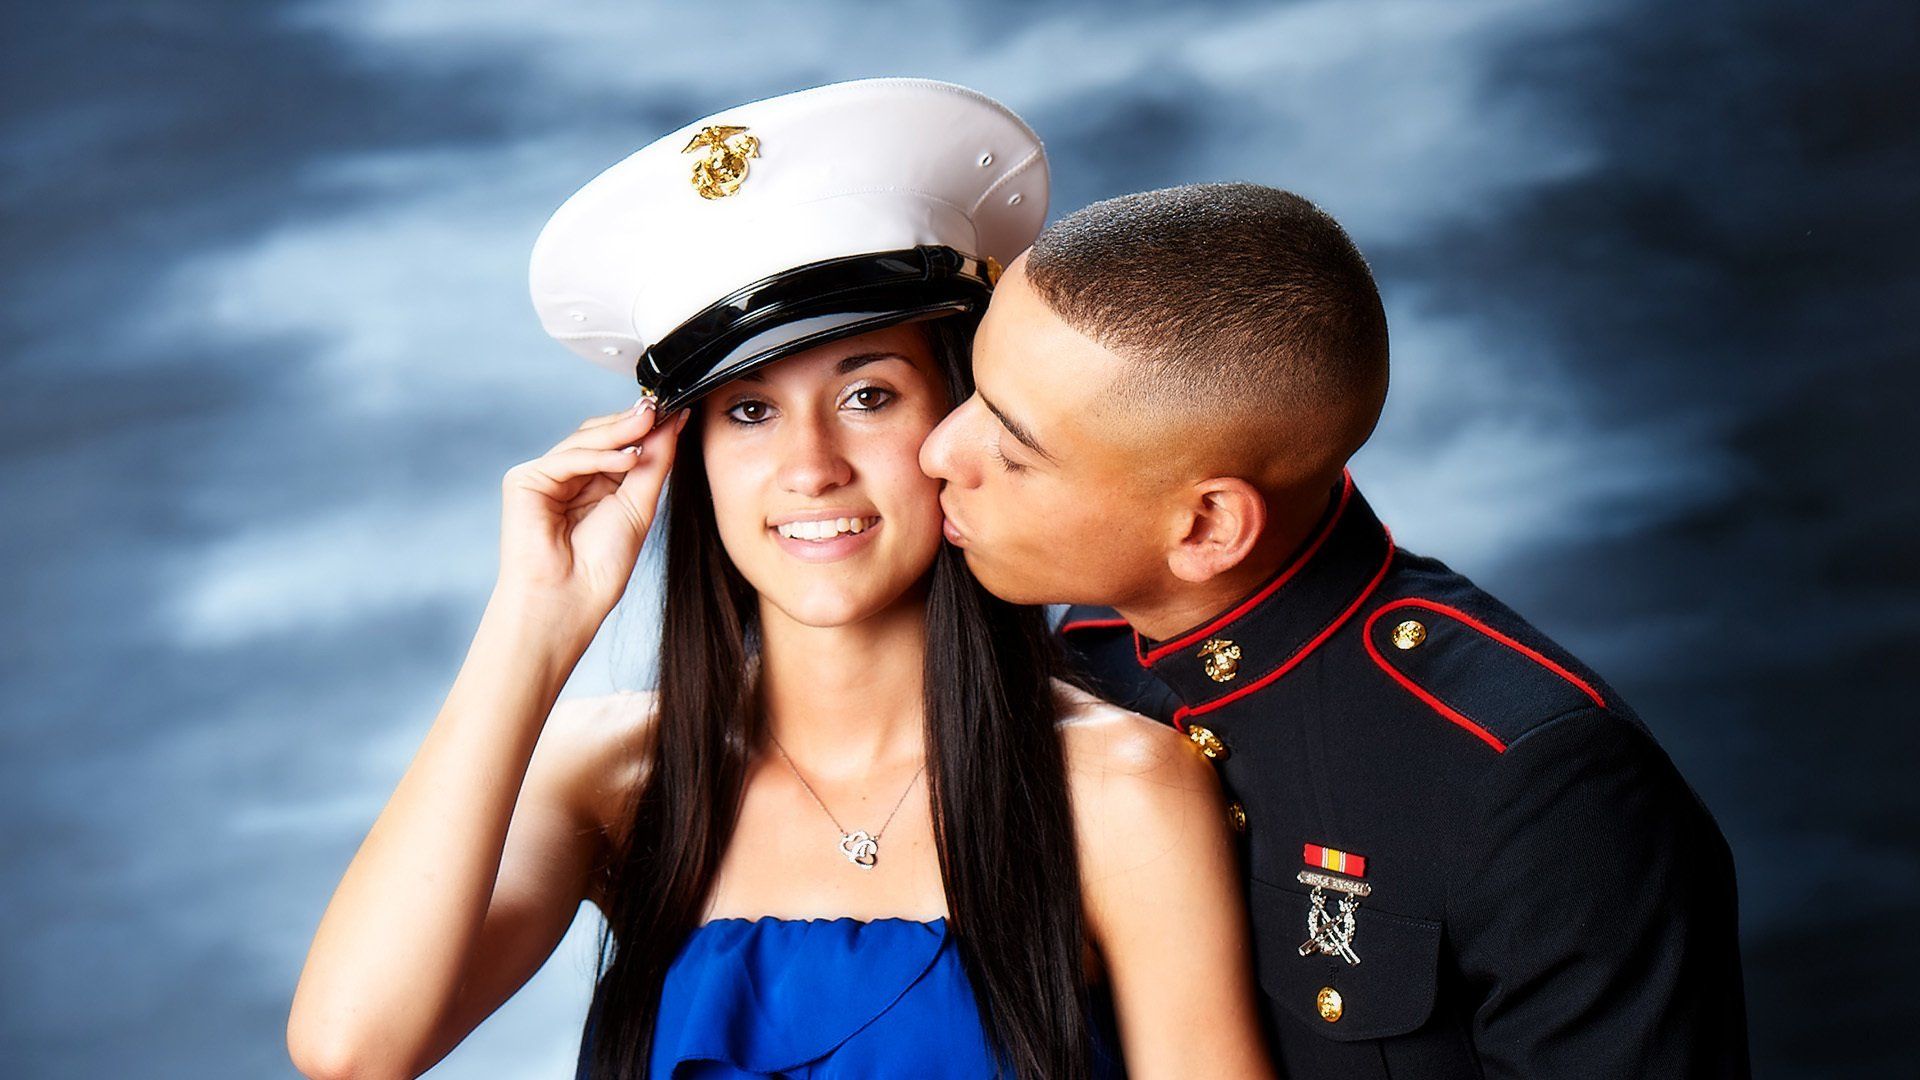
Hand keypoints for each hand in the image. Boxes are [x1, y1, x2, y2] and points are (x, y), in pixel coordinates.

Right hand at [494, 398, 689, 628]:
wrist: (568, 603)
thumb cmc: (601, 568)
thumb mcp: (639, 506)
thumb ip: (654, 463)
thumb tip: (675, 421)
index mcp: (594, 485)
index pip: (619, 445)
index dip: (646, 429)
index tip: (678, 412)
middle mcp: (568, 478)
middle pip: (600, 437)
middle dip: (633, 424)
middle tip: (663, 409)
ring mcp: (544, 477)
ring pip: (584, 441)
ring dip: (620, 432)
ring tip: (651, 423)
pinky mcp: (524, 481)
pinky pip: (567, 458)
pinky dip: (598, 455)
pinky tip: (628, 457)